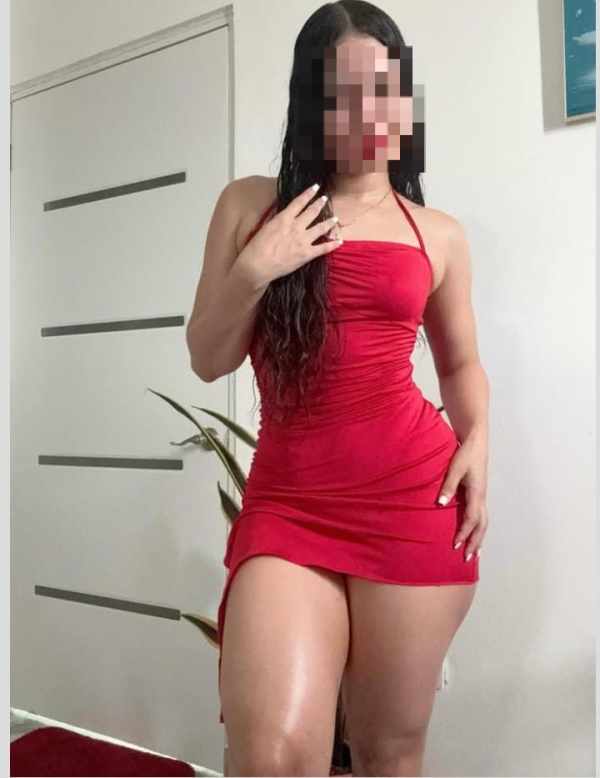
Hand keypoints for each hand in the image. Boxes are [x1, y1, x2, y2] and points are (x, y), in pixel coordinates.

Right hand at [238, 184, 340, 287]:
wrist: (258, 265)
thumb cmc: (256, 248)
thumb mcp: (266, 227)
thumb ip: (278, 220)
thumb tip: (285, 216)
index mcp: (284, 219)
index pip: (299, 202)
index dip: (309, 193)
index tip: (315, 187)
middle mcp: (296, 227)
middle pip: (312, 212)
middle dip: (319, 204)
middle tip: (325, 199)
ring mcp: (303, 241)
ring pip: (321, 228)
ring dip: (329, 222)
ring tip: (335, 218)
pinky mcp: (306, 254)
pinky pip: (323, 248)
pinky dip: (332, 245)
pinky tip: (339, 241)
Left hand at [437, 429, 488, 561]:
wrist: (475, 441)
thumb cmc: (465, 454)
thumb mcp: (455, 468)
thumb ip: (448, 486)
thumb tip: (440, 503)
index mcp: (477, 493)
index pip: (472, 519)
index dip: (464, 533)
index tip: (455, 545)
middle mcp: (482, 497)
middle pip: (481, 526)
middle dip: (475, 542)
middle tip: (467, 558)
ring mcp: (481, 496)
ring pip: (483, 522)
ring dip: (478, 538)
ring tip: (473, 552)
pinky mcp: (478, 493)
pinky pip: (480, 515)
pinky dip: (477, 528)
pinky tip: (472, 533)